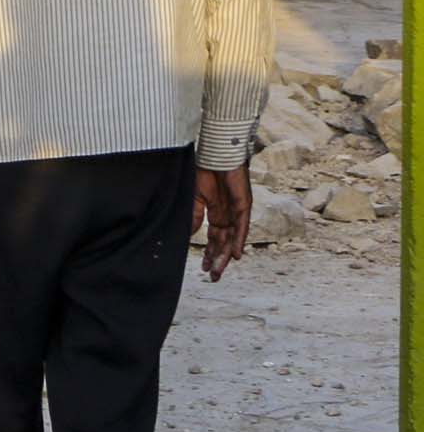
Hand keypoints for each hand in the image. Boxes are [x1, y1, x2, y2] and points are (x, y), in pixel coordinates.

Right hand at [195, 165, 249, 280]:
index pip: (214, 238)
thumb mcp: (193, 199)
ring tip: (219, 271)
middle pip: (224, 242)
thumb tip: (189, 236)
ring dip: (226, 255)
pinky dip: (238, 241)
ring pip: (232, 238)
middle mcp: (227, 214)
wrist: (214, 154)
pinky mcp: (243, 204)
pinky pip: (242, 226)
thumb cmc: (202, 171)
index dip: (210, 253)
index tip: (205, 267)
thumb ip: (193, 218)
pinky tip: (235, 255)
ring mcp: (236, 210)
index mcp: (215, 212)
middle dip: (218, 260)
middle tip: (213, 277)